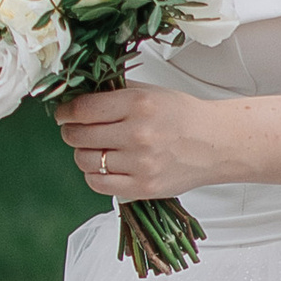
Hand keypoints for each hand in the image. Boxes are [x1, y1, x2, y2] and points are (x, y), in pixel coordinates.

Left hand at [52, 84, 235, 202]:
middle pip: (79, 136)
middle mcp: (138, 134)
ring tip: (94, 148)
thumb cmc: (182, 117)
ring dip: (82, 153)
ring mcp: (141, 164)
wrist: (216, 143)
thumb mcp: (150, 92)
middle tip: (76, 130)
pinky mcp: (143, 188)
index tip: (64, 114)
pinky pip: (98, 184)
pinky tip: (104, 166)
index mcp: (139, 104)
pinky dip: (94, 175)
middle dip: (71, 132)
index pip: (82, 110)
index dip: (66, 112)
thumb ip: (114, 93)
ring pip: (85, 161)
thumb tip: (76, 96)